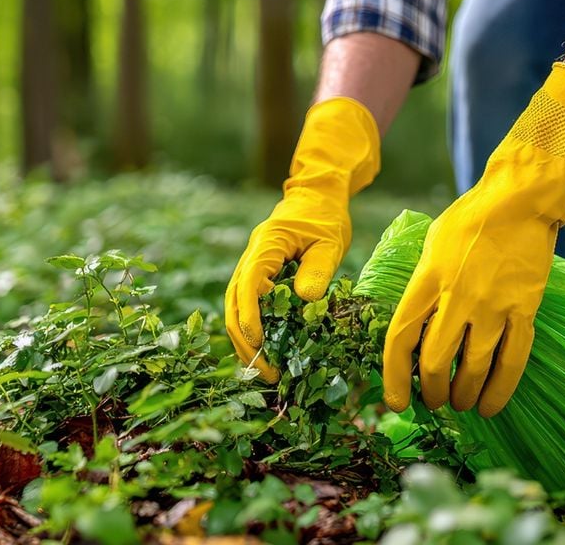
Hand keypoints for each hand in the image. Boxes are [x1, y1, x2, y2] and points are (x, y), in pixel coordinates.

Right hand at [225, 97, 379, 381]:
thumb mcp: (329, 241)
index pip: (248, 283)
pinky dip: (255, 328)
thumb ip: (318, 268)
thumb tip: (305, 299)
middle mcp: (252, 257)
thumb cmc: (326, 215)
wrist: (318, 194)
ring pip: (237, 306)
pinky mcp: (261, 274)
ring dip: (246, 339)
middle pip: (234, 302)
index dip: (249, 314)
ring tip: (264, 369)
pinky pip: (250, 304)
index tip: (258, 342)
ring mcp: (253, 266)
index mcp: (266, 245)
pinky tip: (268, 349)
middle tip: (265, 371)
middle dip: (245, 339)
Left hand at [382, 63, 564, 416]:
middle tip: (432, 400)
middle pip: (435, 361)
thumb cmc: (470, 221)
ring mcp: (493, 306)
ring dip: (462, 395)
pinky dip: (499, 390)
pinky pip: (512, 361)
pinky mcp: (524, 310)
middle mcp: (457, 296)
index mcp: (427, 278)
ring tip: (459, 403)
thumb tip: (413, 327)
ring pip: (472, 368)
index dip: (393, 375)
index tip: (394, 400)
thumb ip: (421, 286)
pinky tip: (489, 406)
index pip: (401, 336)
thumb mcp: (431, 246)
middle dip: (430, 392)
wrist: (520, 201)